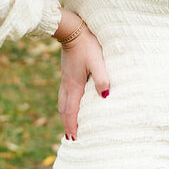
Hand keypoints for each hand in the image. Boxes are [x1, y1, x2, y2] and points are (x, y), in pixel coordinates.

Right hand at [55, 10, 109, 139]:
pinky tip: (71, 104)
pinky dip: (66, 105)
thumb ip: (102, 78)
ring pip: (62, 102)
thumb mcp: (98, 61)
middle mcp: (67, 84)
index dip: (72, 126)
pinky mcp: (67, 73)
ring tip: (69, 125)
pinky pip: (64, 95)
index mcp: (74, 85)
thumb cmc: (87, 44)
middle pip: (64, 109)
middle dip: (67, 124)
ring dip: (65, 115)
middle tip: (70, 138)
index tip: (73, 139)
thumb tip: (106, 95)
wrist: (71, 29)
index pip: (71, 111)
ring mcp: (65, 79)